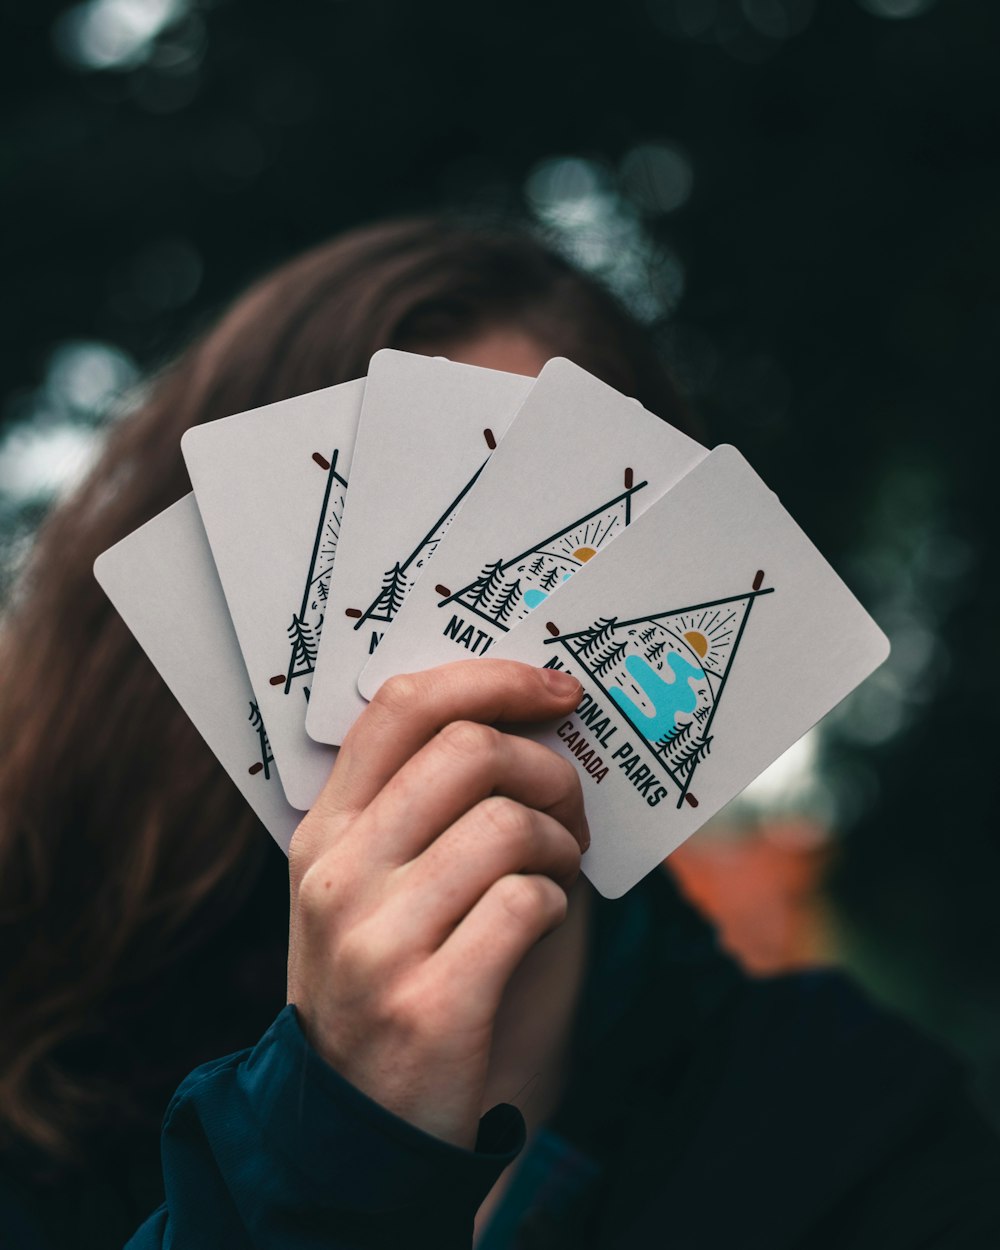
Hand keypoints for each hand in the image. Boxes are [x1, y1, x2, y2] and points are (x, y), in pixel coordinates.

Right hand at [286, 659, 587, 1149]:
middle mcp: (338, 875)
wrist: (357, 1126)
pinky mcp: (432, 1002)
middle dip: (549, 769)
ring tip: (554, 874)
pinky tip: (540, 925)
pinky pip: (529, 903)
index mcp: (324, 831)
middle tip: (568, 808)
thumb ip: (425, 806)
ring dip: (560, 844)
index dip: (490, 680)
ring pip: (510, 825)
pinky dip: (556, 904)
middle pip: (470, 751)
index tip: (553, 691)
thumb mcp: (371, 886)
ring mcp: (377, 940)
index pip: (402, 708)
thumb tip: (532, 723)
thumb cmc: (386, 978)